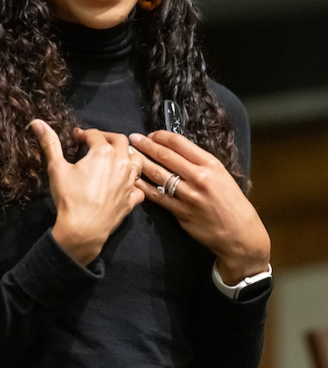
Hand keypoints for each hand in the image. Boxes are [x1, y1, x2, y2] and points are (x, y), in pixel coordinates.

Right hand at [31, 120, 145, 265]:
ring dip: (126, 155)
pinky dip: (132, 183)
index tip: (75, 137)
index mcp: (103, 153)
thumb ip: (50, 143)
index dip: (83, 134)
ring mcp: (129, 182)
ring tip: (114, 158)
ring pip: (136, 161)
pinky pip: (138, 187)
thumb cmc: (70, 197)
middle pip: (121, 141)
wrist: (84, 228)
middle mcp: (121, 163)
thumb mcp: (56, 167)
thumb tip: (37, 122)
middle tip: (94, 143)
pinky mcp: (132, 199)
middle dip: (107, 138)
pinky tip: (123, 185)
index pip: (95, 134)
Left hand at [130, 130, 269, 282]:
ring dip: (140, 162)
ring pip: (158, 174)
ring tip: (128, 155)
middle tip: (132, 138)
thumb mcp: (222, 176)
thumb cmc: (231, 203)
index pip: (181, 143)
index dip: (161, 136)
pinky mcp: (181, 212)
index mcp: (212, 165)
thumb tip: (173, 150)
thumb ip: (199, 164)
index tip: (150, 134)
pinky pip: (157, 196)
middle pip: (166, 156)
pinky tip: (132, 179)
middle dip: (145, 145)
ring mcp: (190, 196)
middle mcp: (200, 178)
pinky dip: (142, 186)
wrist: (240, 233)